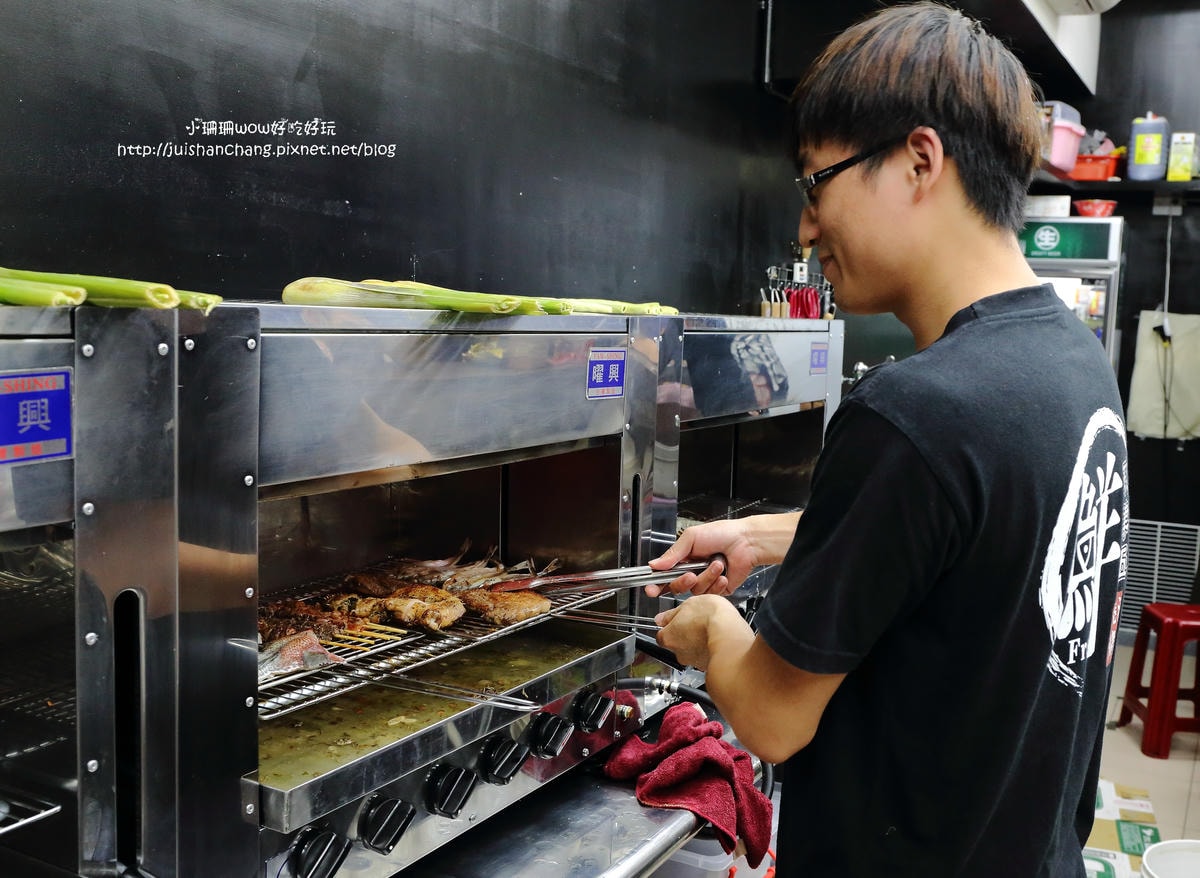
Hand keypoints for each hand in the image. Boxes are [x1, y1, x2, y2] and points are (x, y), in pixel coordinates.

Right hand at [644, 512, 801, 597]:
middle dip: (682, 582)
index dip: (656, 584)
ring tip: (717, 563)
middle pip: (676, 587)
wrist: (746, 542)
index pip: (664, 575)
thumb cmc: (722, 534)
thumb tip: (654, 565)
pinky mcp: (718, 590)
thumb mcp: (692, 538)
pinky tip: (724, 574)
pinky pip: (710, 595)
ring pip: (694, 591)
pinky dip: (717, 584)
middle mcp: (692, 571)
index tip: (651, 589)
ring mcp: (705, 581)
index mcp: (683, 559)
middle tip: (690, 574)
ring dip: (706, 577)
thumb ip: (673, 553)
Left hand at [654, 594, 748, 670]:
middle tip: (696, 623)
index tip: (677, 620)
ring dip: (698, 643)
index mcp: (668, 637)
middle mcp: (678, 653)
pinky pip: (706, 657)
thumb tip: (662, 618)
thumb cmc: (711, 618)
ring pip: (692, 652)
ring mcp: (694, 661)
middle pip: (676, 644)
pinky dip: (709, 650)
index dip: (670, 626)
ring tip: (709, 630)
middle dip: (685, 635)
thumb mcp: (688, 604)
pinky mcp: (708, 666)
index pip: (661, 635)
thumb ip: (672, 614)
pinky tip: (717, 639)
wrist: (731, 636)